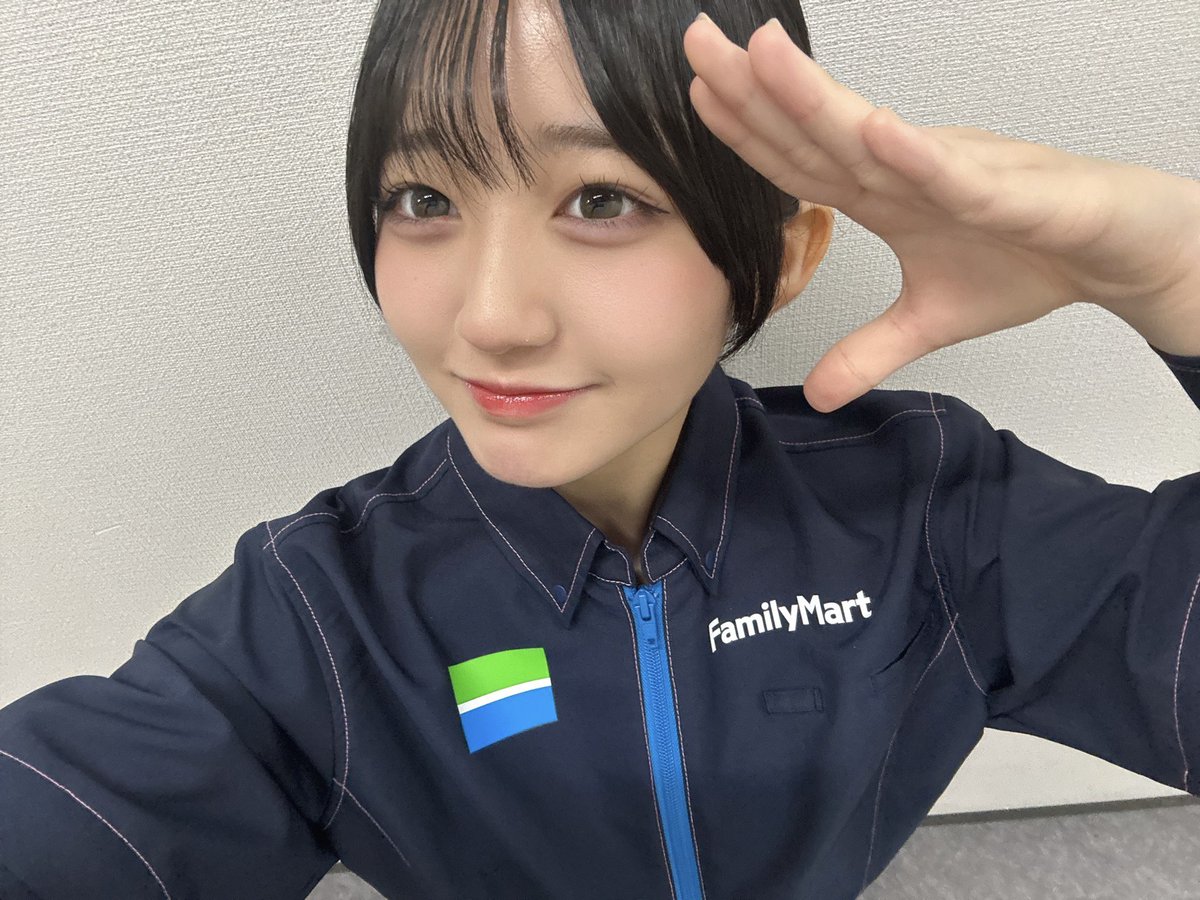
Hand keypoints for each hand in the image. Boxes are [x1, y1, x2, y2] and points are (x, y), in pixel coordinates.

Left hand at [682, 15, 1199, 411]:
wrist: (1116, 253)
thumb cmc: (1028, 260)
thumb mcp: (932, 321)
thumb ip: (871, 350)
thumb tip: (819, 395)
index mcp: (885, 194)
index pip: (801, 159)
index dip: (747, 131)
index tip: (694, 96)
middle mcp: (909, 169)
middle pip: (820, 129)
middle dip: (756, 87)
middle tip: (698, 42)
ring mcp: (958, 172)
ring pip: (876, 135)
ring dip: (818, 98)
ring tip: (760, 56)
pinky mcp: (1015, 192)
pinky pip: (958, 174)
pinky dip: (918, 157)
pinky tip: (874, 130)